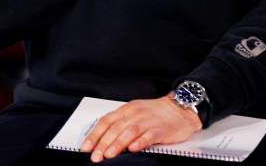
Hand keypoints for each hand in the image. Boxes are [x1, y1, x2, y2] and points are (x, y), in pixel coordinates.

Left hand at [81, 96, 201, 161]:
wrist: (179, 109)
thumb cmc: (154, 113)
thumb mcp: (134, 113)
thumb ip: (120, 124)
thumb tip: (102, 139)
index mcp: (126, 110)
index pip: (106, 121)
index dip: (95, 134)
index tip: (85, 147)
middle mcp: (135, 114)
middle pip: (115, 128)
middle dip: (103, 143)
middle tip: (95, 156)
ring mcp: (148, 121)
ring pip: (130, 131)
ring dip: (118, 144)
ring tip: (108, 154)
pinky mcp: (161, 129)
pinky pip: (149, 136)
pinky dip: (140, 142)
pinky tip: (133, 149)